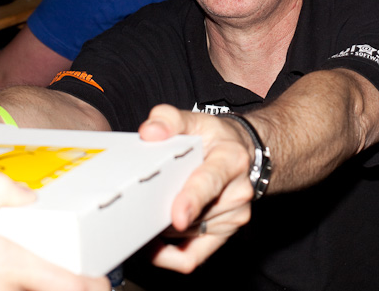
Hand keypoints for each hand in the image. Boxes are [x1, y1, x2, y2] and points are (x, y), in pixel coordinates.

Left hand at [137, 105, 254, 273]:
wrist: (242, 154)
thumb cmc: (216, 138)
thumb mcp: (196, 120)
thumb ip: (170, 119)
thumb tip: (150, 132)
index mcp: (231, 160)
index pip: (211, 182)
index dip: (193, 200)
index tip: (178, 215)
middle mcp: (237, 191)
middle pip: (194, 214)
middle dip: (163, 212)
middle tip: (136, 206)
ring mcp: (234, 216)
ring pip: (186, 235)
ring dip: (164, 227)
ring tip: (149, 209)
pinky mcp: (225, 234)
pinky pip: (191, 257)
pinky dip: (166, 256)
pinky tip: (151, 243)